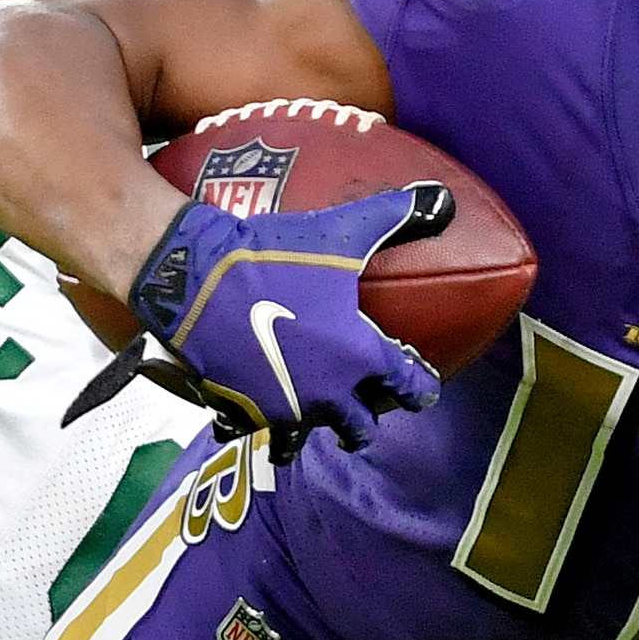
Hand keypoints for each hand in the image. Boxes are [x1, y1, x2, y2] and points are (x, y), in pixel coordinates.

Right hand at [128, 186, 444, 453]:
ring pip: (303, 440)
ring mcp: (282, 408)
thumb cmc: (274, 258)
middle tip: (364, 410)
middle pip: (358, 428)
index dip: (419, 387)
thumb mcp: (339, 233)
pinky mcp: (240, 411)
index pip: (406, 384)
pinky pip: (250, 429)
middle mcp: (326, 393)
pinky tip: (251, 410)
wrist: (197, 280)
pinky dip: (254, 420)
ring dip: (310, 429)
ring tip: (308, 418)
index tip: (423, 389)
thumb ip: (393, 216)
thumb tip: (441, 199)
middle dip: (364, 422)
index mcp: (359, 357)